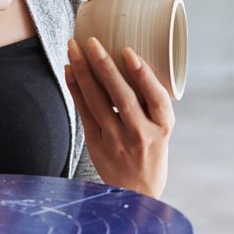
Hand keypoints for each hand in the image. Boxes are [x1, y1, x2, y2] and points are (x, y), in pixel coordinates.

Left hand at [64, 37, 173, 196]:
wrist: (136, 192)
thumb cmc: (151, 151)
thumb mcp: (162, 129)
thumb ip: (152, 102)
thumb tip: (131, 59)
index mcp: (163, 127)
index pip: (156, 98)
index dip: (143, 74)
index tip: (128, 52)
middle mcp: (140, 134)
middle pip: (121, 97)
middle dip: (104, 66)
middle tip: (91, 41)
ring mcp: (116, 141)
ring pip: (97, 102)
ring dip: (83, 73)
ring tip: (72, 48)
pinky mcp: (97, 145)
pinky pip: (84, 112)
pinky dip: (76, 90)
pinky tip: (69, 71)